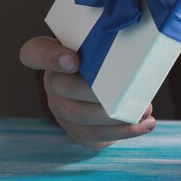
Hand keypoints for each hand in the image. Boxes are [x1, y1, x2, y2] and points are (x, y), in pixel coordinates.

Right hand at [20, 36, 155, 148]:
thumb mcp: (104, 47)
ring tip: (145, 111)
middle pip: (61, 87)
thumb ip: (110, 44)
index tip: (73, 60)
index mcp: (54, 56)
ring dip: (114, 116)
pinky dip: (125, 131)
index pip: (35, 52)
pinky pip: (96, 135)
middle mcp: (52, 83)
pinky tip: (146, 124)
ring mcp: (62, 109)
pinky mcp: (77, 131)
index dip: (50, 57)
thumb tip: (142, 49)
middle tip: (125, 90)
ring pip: (78, 116)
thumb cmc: (109, 62)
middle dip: (95, 92)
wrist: (108, 94)